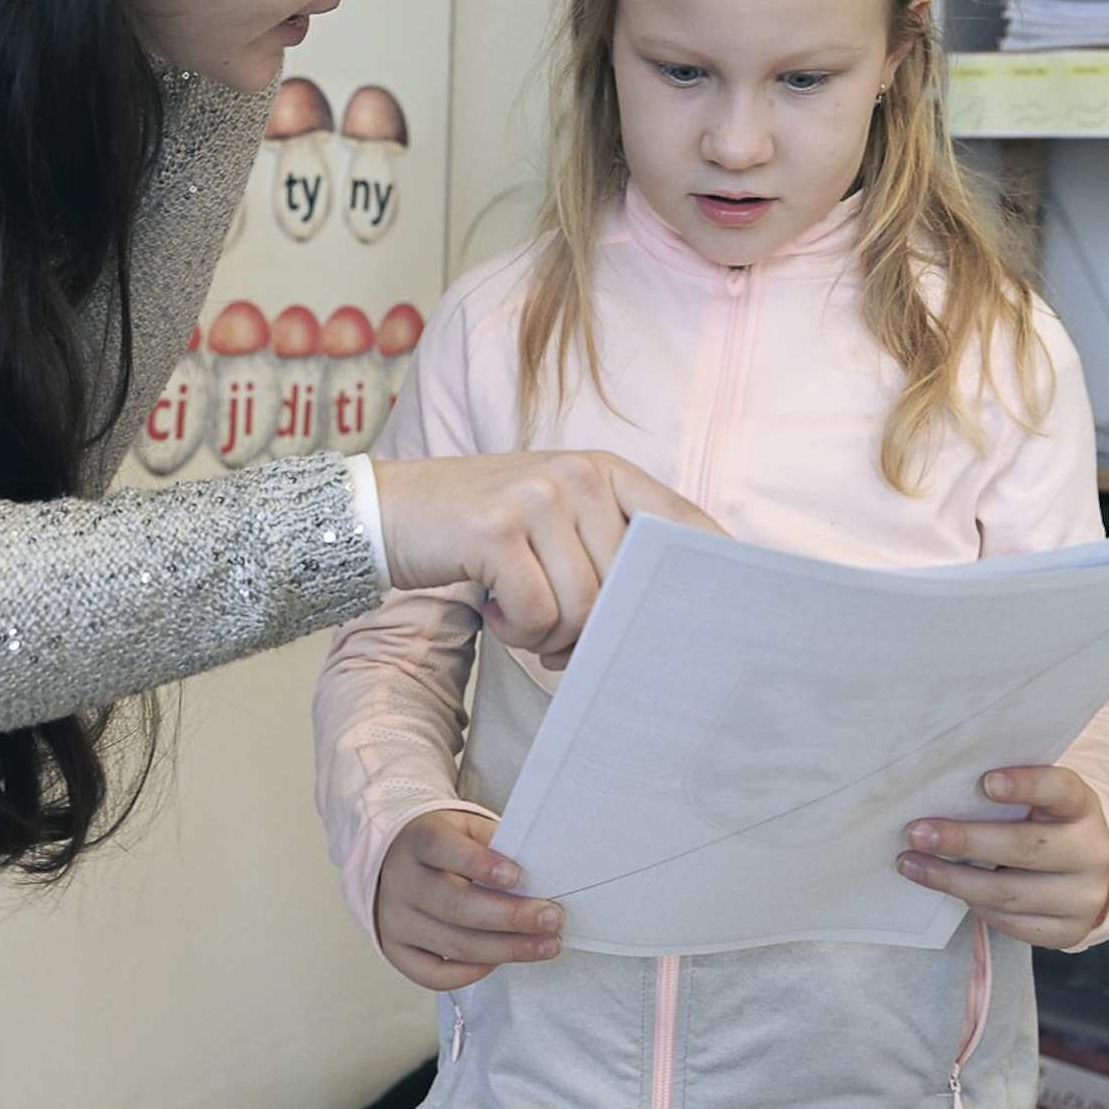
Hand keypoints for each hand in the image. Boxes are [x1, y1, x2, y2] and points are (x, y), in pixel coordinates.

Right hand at [373, 452, 716, 663]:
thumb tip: (659, 624)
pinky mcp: (494, 529)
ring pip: (584, 608)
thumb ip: (605, 552)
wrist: (384, 511)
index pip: (681, 524)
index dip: (709, 573)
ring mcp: (535, 496)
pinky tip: (495, 610)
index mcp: (602, 469)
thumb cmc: (477, 532)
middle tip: (559, 639)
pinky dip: (518, 632)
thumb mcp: (551, 521)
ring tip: (520, 615)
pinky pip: (537, 615)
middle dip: (597, 631)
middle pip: (628, 587)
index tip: (724, 619)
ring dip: (552, 636)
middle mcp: (576, 473)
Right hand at [374, 809, 561, 991]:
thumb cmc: (444, 846)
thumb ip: (496, 843)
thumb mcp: (466, 829)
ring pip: (454, 944)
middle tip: (551, 918)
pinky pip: (434, 975)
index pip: (441, 848)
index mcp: (417, 841)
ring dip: (507, 948)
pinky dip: (472, 973)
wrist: (398, 862)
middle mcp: (401, 881)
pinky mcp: (397, 950)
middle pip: (455, 905)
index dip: (478, 862)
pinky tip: (500, 961)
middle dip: (510, 916)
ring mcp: (396, 920)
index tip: (516, 875)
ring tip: (546, 944)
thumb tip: (538, 874)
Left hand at [898, 765, 1108, 949]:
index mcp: (1081, 807)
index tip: (986, 782)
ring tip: (911, 865)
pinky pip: (1014, 924)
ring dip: (953, 879)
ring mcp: (1084, 897)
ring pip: (1011, 893)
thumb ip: (995, 789)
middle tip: (916, 833)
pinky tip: (948, 890)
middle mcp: (1091, 852)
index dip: (1027, 785)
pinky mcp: (1070, 930)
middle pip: (1025, 848)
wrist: (1078, 868)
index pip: (1062, 790)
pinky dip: (975, 906)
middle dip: (964, 841)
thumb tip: (931, 788)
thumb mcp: (1030, 797)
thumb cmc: (1035, 820)